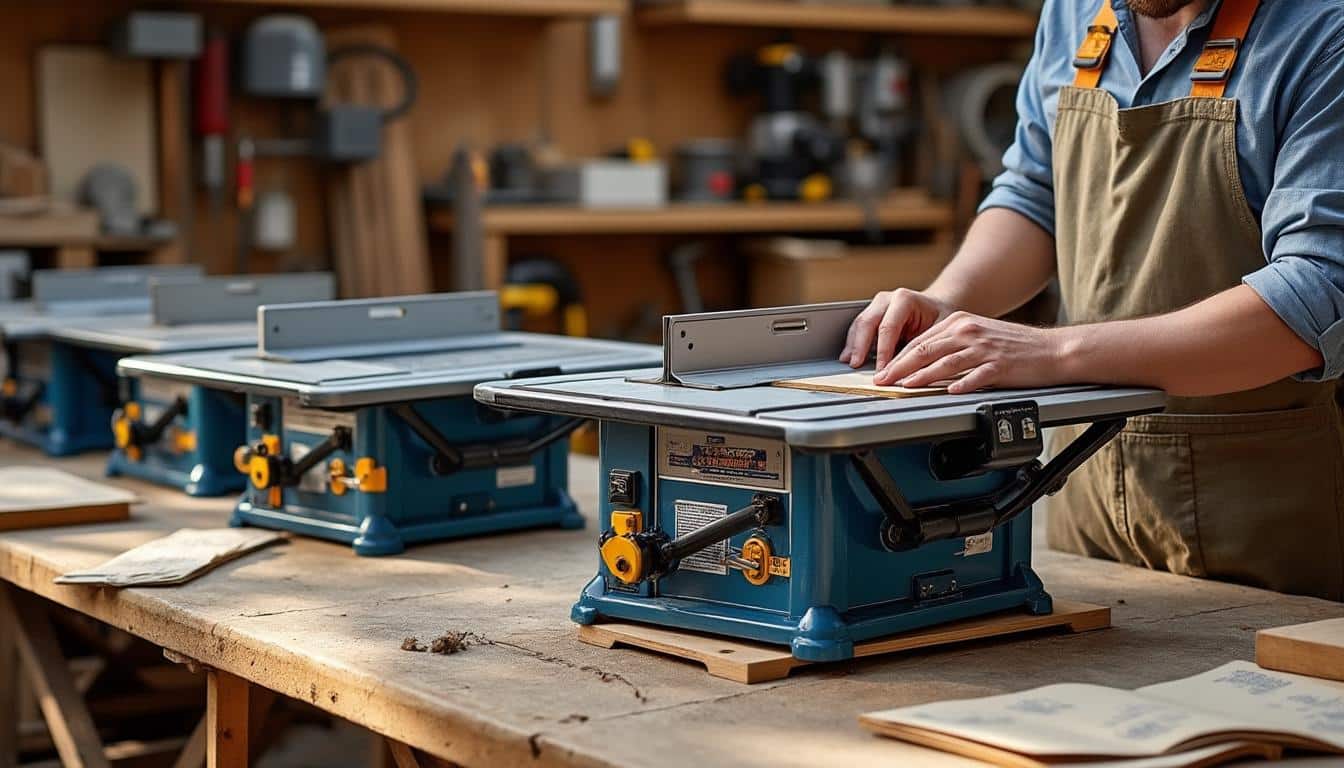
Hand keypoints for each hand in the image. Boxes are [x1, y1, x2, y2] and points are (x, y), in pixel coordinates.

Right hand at [841, 289, 956, 369]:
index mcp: (904, 299)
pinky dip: (853, 342)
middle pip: (868, 323)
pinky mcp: (872, 313)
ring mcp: (877, 304)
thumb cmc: (940, 317)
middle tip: (857, 364)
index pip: (888, 328)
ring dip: (852, 344)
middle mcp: (888, 299)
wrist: (938, 305)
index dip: (883, 351)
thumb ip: (924, 347)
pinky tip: (849, 355)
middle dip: (860, 346)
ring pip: (859, 324)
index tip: (882, 370)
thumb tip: (912, 371)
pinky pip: (859, 327)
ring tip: (849, 362)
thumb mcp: (939, 330)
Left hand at [876, 312, 1073, 393]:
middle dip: (900, 367)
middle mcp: (970, 331)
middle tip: (884, 381)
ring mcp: (985, 348)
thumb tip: (921, 362)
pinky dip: (962, 384)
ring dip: (922, 376)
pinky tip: (950, 392)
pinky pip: (976, 376)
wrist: (1052, 349)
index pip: (921, 341)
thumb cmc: (1014, 346)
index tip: (883, 370)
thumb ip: (951, 344)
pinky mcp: (1000, 365)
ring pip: (946, 362)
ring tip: (906, 386)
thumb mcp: (978, 335)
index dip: (898, 357)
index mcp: (961, 322)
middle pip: (927, 350)